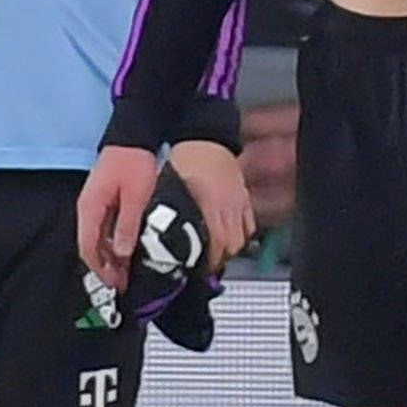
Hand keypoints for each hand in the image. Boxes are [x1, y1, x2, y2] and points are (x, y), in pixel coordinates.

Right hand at [77, 144, 162, 293]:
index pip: (88, 248)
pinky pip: (103, 229)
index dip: (100, 269)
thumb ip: (126, 225)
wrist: (133, 136)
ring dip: (109, 257)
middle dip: (104, 267)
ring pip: (97, 239)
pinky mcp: (103, 202)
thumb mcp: (135, 196)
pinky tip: (126, 250)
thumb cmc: (133, 161)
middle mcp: (87, 209)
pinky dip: (112, 243)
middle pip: (90, 247)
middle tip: (123, 283)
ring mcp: (94, 205)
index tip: (115, 283)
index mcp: (90, 209)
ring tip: (127, 272)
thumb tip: (120, 253)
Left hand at [167, 139, 253, 269]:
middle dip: (216, 260)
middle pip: (230, 246)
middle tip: (202, 267)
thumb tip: (158, 236)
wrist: (205, 136)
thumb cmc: (185, 158)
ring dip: (228, 251)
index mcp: (209, 206)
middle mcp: (228, 207)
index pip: (215, 244)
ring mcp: (239, 203)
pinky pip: (249, 225)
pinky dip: (240, 236)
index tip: (195, 271)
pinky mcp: (244, 198)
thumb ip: (169, 212)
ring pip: (240, 239)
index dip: (206, 262)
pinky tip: (230, 238)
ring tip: (215, 255)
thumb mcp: (170, 187)